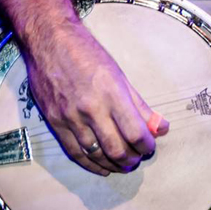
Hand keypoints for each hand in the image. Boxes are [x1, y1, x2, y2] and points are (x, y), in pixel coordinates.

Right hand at [24, 22, 168, 175]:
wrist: (50, 41)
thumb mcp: (120, 76)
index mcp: (112, 94)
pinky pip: (74, 152)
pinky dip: (91, 164)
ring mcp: (70, 117)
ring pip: (96, 153)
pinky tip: (102, 168)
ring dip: (113, 164)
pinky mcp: (54, 122)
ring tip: (124, 165)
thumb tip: (160, 127)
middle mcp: (91, 108)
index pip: (135, 132)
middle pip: (117, 148)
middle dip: (131, 159)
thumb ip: (140, 105)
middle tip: (138, 159)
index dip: (146, 146)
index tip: (150, 147)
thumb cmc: (89, 54)